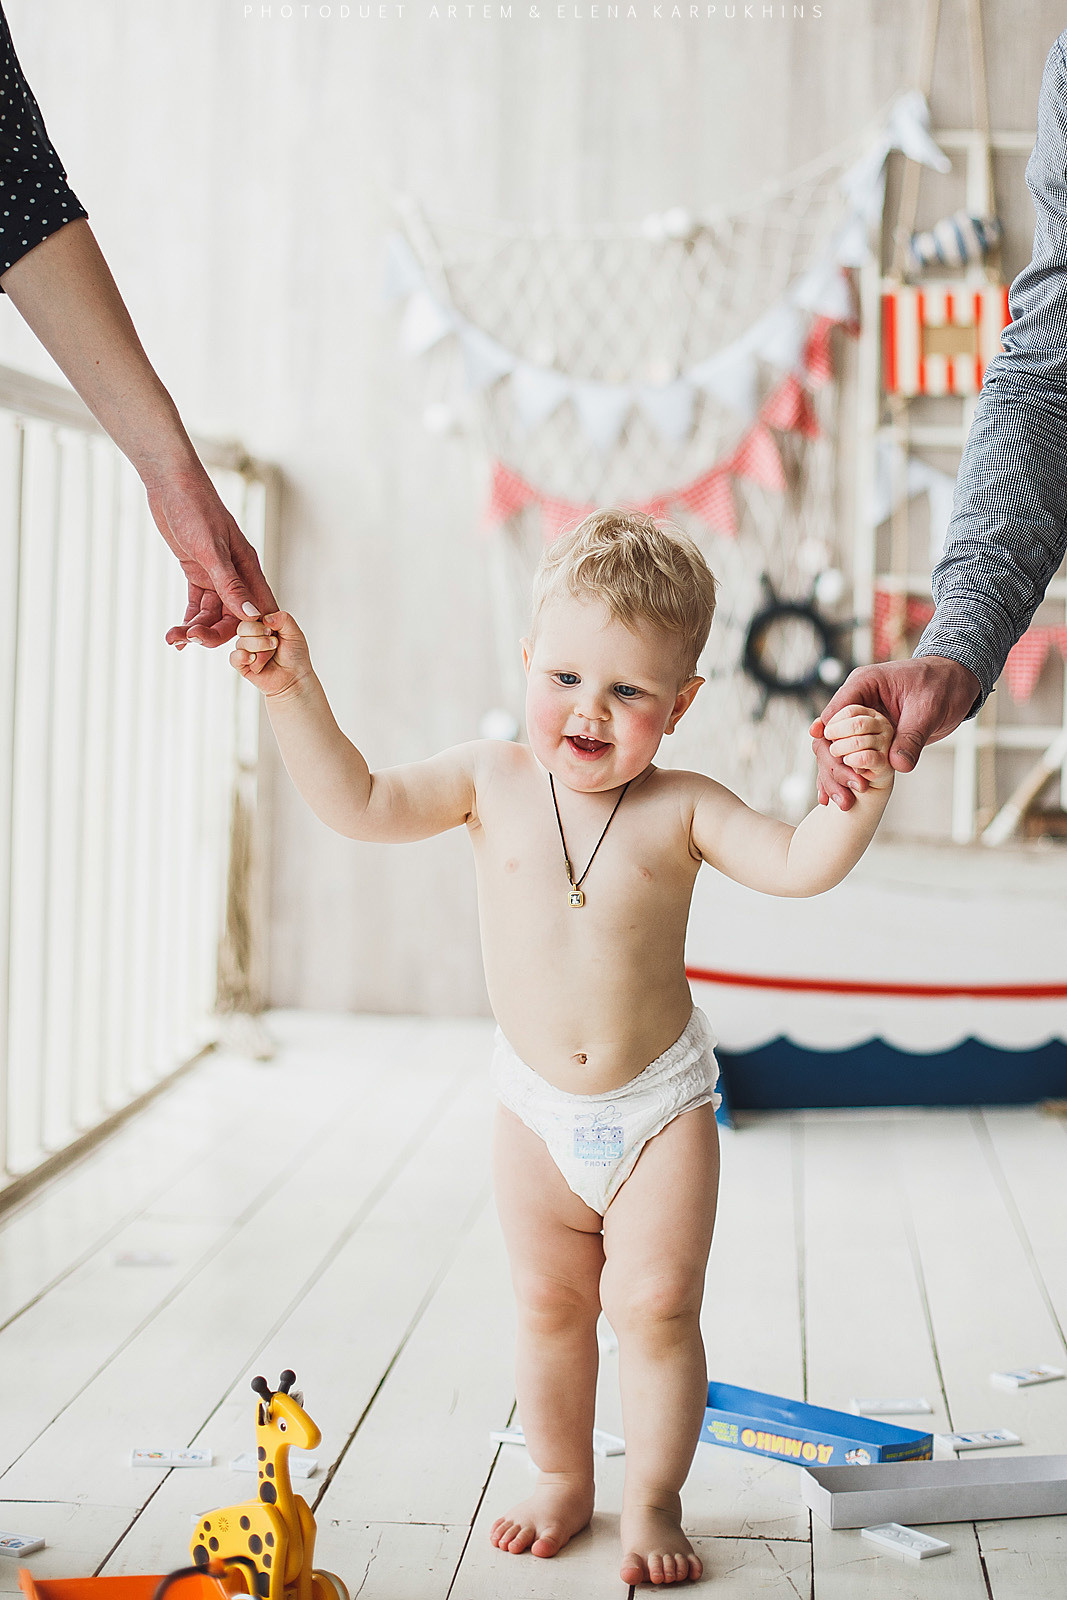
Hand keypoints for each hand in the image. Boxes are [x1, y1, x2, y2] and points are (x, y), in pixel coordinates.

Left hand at [147, 470, 277, 648]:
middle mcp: (236, 575)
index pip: (259, 610)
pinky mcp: (197, 572)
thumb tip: (250, 616)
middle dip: (215, 633)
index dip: (254, 633)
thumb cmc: (196, 509)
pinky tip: (175, 633)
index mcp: (249, 568)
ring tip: (174, 639)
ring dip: (195, 628)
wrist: (171, 484)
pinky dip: (188, 619)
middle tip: (192, 642)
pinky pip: (196, 604)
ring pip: (212, 613)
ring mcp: (216, 575)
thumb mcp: (212, 550)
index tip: (243, 654)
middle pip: (233, 617)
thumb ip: (230, 584)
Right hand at [230, 611, 311, 696]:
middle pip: (243, 628)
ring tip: (271, 655)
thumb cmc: (295, 656)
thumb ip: (284, 619)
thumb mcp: (295, 633)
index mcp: (262, 625)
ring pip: (241, 643)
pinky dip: (243, 657)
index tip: (272, 631)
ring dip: (259, 649)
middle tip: (274, 643)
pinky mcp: (242, 664)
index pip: (250, 615)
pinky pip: (234, 657)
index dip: (260, 622)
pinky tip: (254, 659)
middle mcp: (252, 636)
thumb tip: (266, 617)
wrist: (295, 678)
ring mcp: (246, 649)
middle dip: (260, 636)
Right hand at [810, 656, 981, 809]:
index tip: (833, 761)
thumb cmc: (941, 686)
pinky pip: (852, 756)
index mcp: (864, 685)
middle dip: (833, 763)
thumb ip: (911, 737)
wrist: (956, 684)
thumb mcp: (928, 710)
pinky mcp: (870, 736)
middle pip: (830, 735)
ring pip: (836, 750)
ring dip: (837, 775)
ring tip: (842, 802)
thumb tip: (897, 765)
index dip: (828, 737)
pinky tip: (837, 798)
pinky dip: (846, 776)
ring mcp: (861, 721)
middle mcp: (857, 703)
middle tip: (846, 788)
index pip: (835, 712)